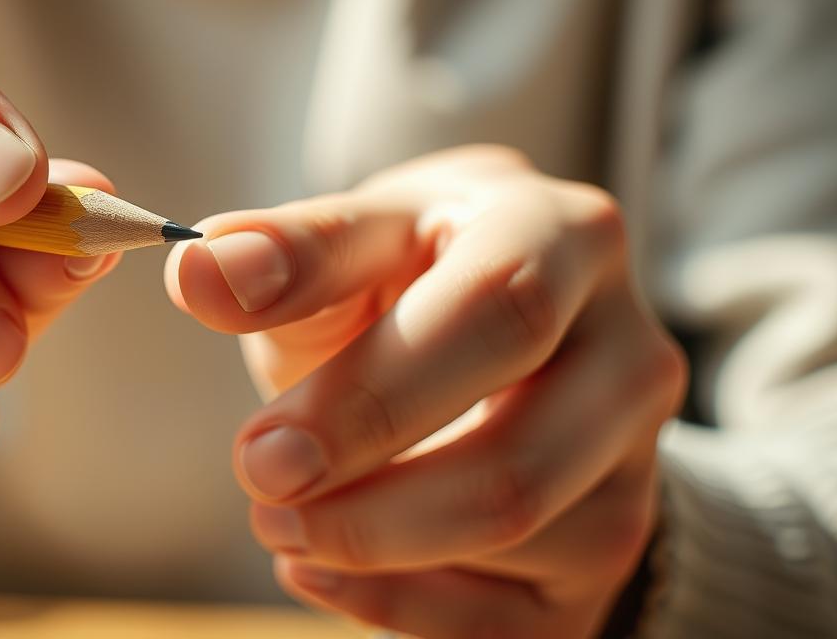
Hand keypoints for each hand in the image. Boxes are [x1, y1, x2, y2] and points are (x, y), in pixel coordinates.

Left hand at [166, 146, 683, 636]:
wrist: (494, 336)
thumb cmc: (415, 276)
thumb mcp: (358, 239)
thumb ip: (286, 252)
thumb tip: (202, 270)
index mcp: (567, 237)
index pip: (498, 313)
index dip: (372, 397)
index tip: (259, 452)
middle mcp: (628, 353)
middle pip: (516, 463)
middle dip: (367, 504)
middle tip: (259, 490)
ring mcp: (634, 462)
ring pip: (516, 547)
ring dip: (371, 553)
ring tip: (280, 519)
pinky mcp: (612, 549)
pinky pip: (511, 623)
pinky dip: (398, 607)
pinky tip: (321, 570)